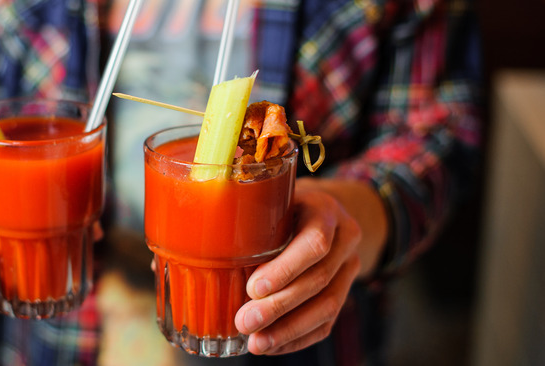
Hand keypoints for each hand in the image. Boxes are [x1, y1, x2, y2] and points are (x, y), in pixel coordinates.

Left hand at [234, 178, 377, 354]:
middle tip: (245, 322)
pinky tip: (272, 344)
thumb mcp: (270, 199)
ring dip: (289, 329)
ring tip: (257, 342)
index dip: (286, 269)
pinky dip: (298, 337)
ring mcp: (349, 266)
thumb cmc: (284, 205)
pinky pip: (327, 321)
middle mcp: (345, 238)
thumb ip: (247, 221)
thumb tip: (195, 257)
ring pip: (328, 305)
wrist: (324, 211)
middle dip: (280, 306)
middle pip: (319, 279)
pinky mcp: (346, 290)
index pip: (315, 242)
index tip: (253, 289)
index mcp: (325, 210)